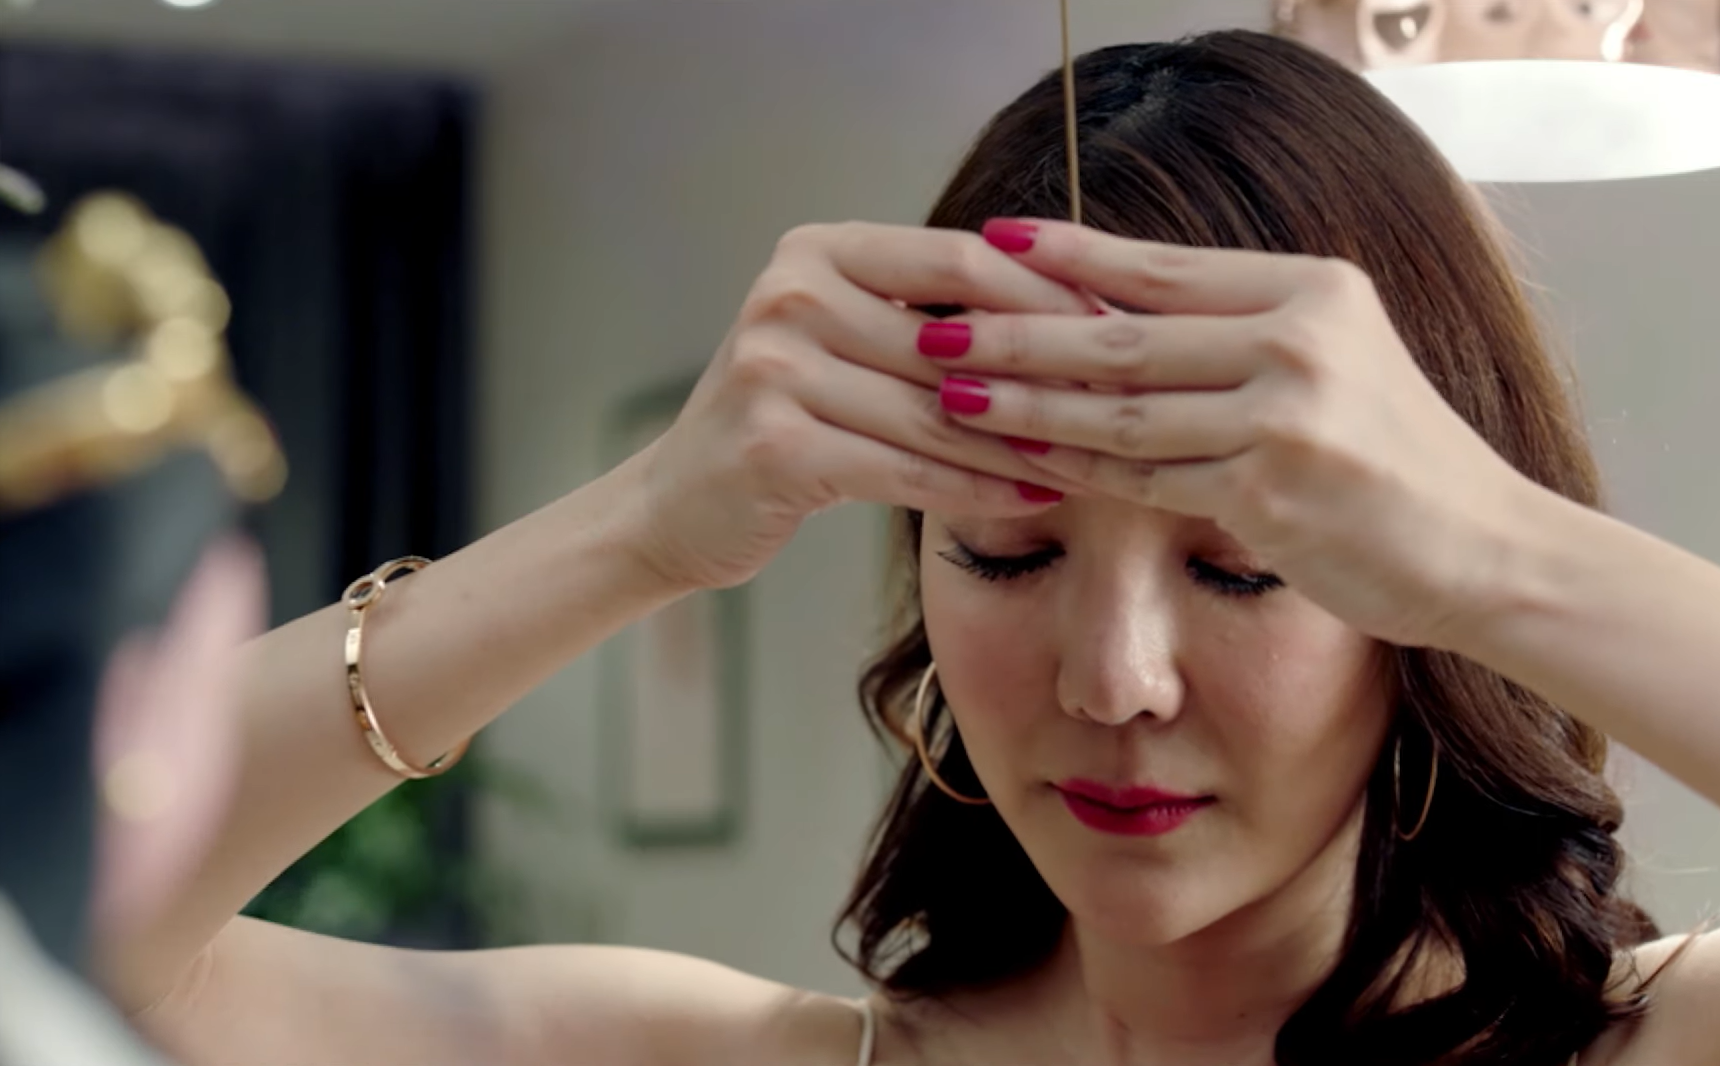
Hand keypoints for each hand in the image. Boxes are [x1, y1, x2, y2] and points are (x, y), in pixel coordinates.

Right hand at [630, 222, 1095, 591]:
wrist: (676, 505)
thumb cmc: (785, 424)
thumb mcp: (846, 346)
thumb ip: (929, 322)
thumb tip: (1074, 322)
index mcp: (816, 252)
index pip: (960, 258)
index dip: (1048, 293)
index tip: (1121, 328)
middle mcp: (790, 294)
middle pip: (957, 338)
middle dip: (1050, 375)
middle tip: (1127, 403)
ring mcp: (774, 367)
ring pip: (938, 411)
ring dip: (1026, 440)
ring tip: (1095, 459)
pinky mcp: (773, 443)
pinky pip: (906, 468)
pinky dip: (976, 486)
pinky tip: (1031, 495)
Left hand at [925, 219, 1540, 648]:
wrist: (1484, 550)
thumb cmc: (1396, 460)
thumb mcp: (1335, 360)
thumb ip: (1238, 333)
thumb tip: (1109, 312)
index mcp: (1314, 291)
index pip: (1165, 267)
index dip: (1070, 256)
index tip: (990, 242)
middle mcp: (1299, 342)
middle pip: (1125, 336)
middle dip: (1017, 334)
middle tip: (935, 329)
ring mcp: (1285, 419)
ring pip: (1122, 411)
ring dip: (1028, 406)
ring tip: (952, 395)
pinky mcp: (1269, 494)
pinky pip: (1145, 479)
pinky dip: (1077, 470)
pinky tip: (1021, 461)